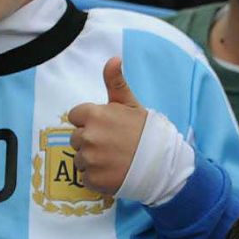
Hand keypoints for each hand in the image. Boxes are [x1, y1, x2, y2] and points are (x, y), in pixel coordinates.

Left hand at [66, 58, 150, 195]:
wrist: (162, 163)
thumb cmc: (147, 132)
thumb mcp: (131, 104)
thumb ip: (116, 82)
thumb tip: (113, 59)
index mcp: (94, 115)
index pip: (76, 116)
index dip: (89, 122)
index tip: (105, 128)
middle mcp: (88, 137)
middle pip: (76, 139)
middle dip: (90, 141)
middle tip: (112, 145)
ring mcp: (90, 160)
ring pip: (80, 159)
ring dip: (92, 160)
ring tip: (113, 160)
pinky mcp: (93, 180)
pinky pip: (85, 177)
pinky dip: (96, 177)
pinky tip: (112, 172)